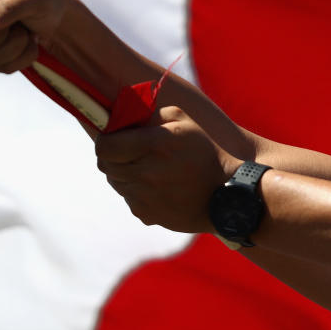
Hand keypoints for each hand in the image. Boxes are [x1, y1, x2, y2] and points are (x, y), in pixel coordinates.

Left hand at [95, 106, 241, 232]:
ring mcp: (144, 197)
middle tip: (128, 152)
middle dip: (112, 156)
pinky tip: (158, 187)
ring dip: (125, 173)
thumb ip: (151, 115)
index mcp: (154, 144)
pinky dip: (137, 192)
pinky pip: (129, 199)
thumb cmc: (204, 152)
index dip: (105, 140)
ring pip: (116, 182)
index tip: (113, 138)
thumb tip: (124, 117)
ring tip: (149, 169)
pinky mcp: (146, 214)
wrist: (225, 194)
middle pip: (105, 165)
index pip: (105, 146)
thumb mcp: (184, 122)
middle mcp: (145, 172)